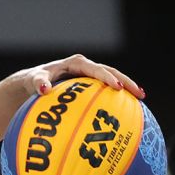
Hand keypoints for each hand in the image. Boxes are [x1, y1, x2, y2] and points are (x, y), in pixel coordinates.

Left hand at [18, 53, 143, 98]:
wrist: (33, 82)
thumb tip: (44, 89)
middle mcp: (85, 67)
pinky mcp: (91, 85)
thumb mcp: (34, 80)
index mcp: (75, 63)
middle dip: (126, 81)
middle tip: (140, 94)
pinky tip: (129, 111)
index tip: (117, 87)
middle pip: (110, 72)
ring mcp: (90, 76)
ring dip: (127, 88)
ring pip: (112, 80)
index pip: (95, 68)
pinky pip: (106, 91)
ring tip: (141, 100)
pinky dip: (118, 98)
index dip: (107, 77)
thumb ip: (39, 82)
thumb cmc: (34, 81)